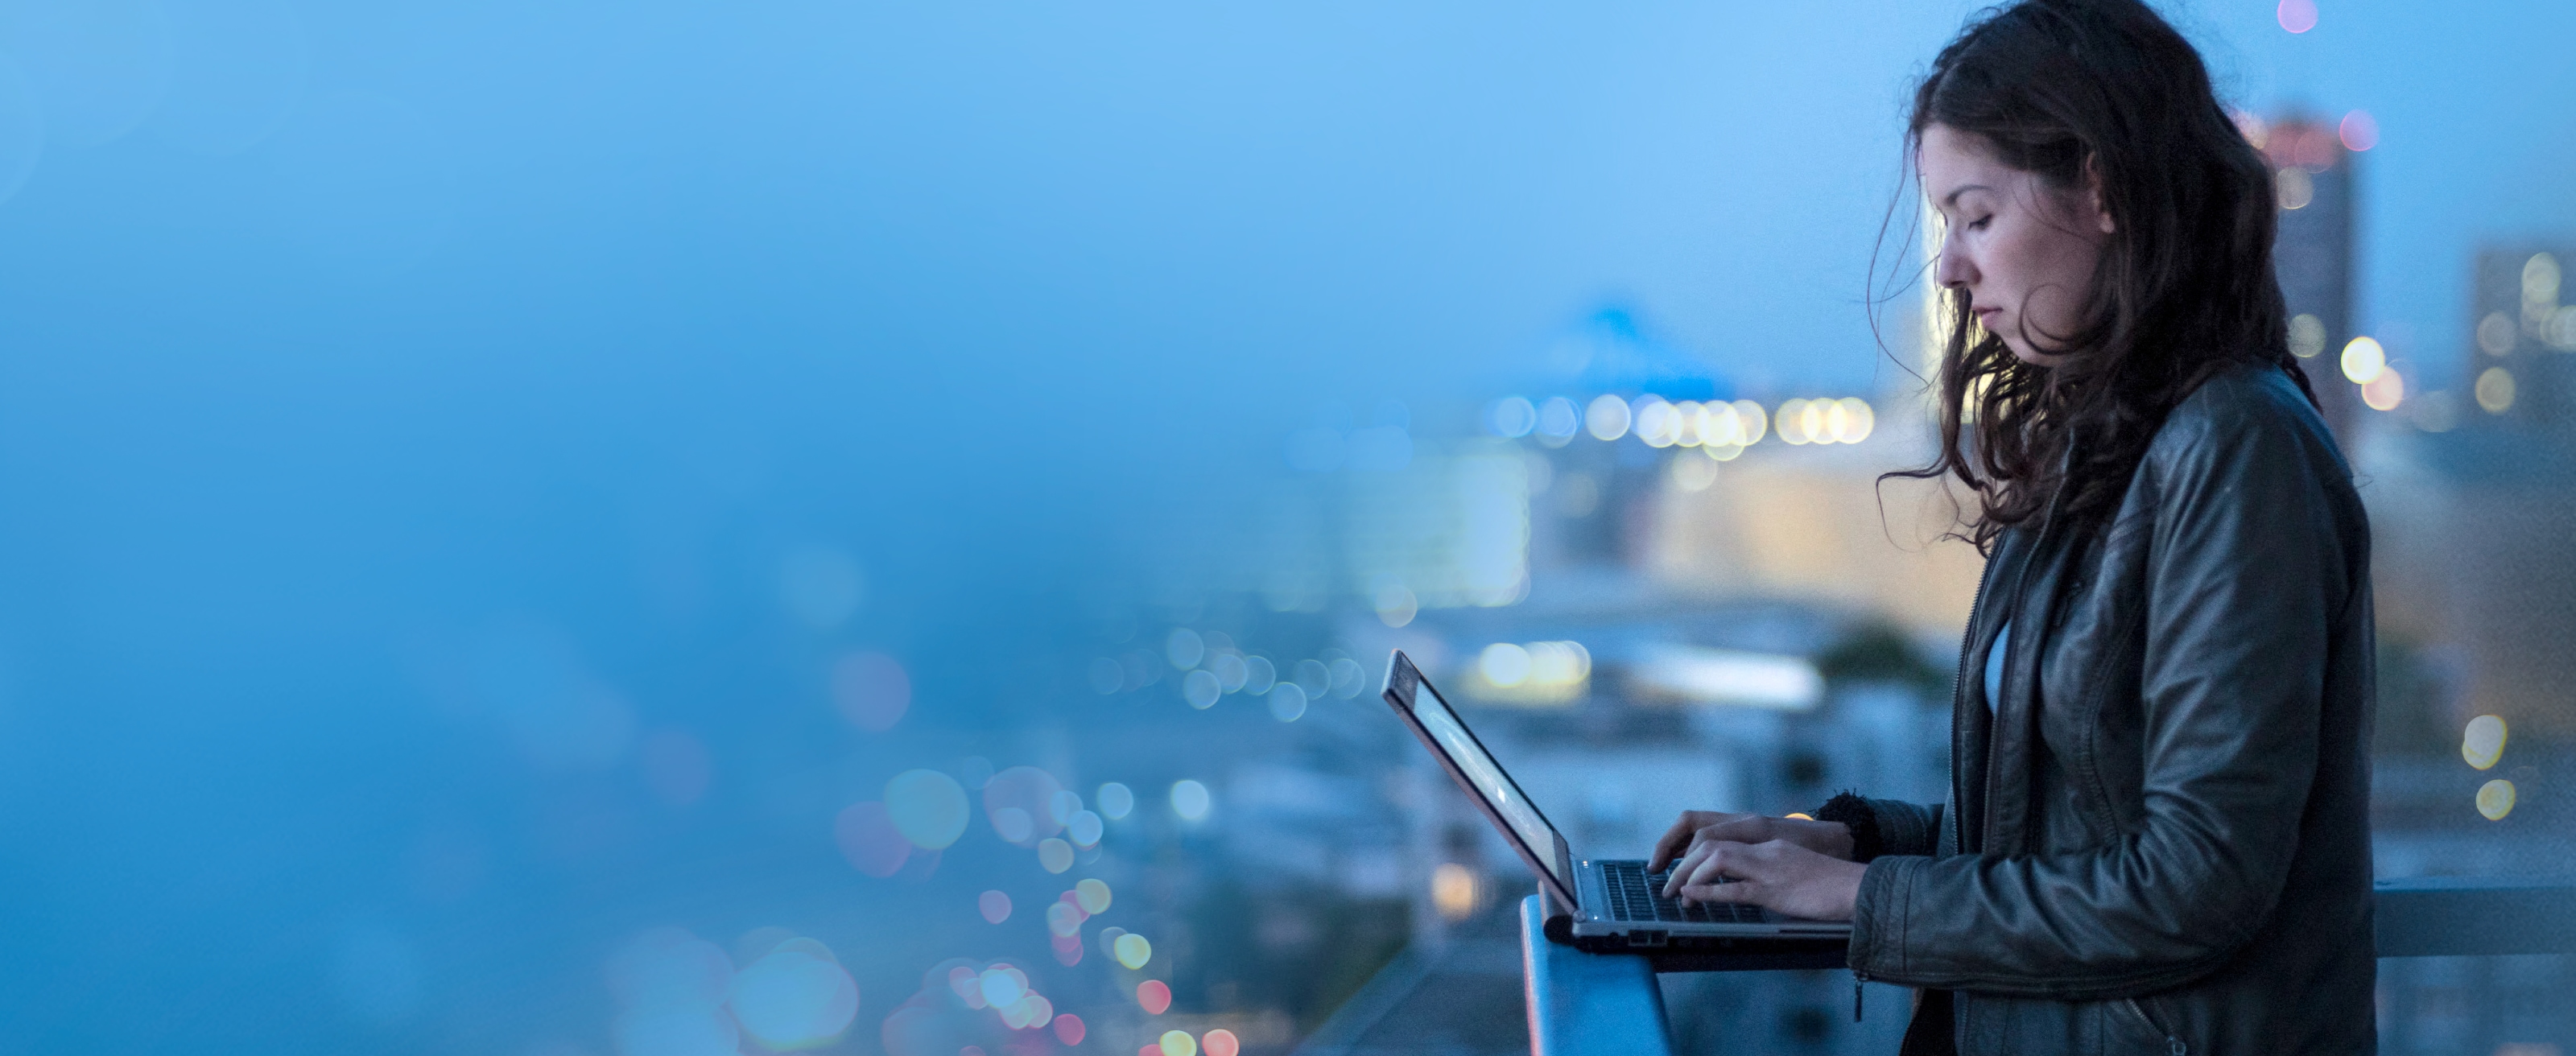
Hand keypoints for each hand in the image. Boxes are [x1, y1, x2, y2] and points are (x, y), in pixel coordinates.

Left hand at [1649, 811, 1853, 877]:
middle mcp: (1764, 850)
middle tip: (1667, 882)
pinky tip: (1692, 896)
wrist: (1856, 888)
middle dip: (1682, 861)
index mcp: (1767, 844)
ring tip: (1675, 892)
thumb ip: (1764, 872)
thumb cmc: (1828, 884)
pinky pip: (1734, 887)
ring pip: (1716, 859)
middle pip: (1709, 843)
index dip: (1691, 851)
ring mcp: (1768, 868)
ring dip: (1689, 875)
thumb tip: (1739, 886)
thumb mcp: (1791, 871)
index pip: (1719, 837)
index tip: (1676, 867)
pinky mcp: (1774, 890)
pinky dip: (1708, 890)